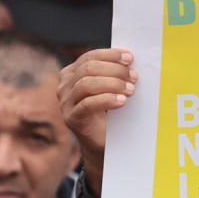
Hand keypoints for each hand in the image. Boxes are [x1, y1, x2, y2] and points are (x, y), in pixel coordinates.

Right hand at [57, 48, 136, 196]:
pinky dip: (107, 100)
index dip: (110, 55)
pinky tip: (122, 101)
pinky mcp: (71, 118)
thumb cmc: (108, 112)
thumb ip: (112, 73)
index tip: (130, 58)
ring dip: (113, 84)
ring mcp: (65, 103)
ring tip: (131, 90)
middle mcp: (64, 86)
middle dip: (114, 70)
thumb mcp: (108, 88)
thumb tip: (129, 59)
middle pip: (88, 69)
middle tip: (134, 77)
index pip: (89, 57)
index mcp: (71, 73)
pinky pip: (88, 104)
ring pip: (86, 84)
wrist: (102, 143)